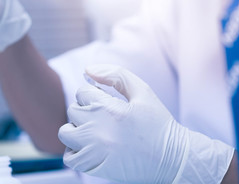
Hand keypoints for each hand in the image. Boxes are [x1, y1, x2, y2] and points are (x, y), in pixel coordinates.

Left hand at [58, 64, 233, 182]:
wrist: (172, 160)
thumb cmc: (158, 124)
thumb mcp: (142, 91)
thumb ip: (115, 75)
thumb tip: (87, 69)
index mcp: (109, 109)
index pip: (82, 92)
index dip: (94, 94)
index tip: (106, 102)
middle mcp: (97, 130)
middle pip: (73, 110)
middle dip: (85, 109)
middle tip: (103, 116)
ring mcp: (93, 151)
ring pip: (65, 133)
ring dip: (76, 128)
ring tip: (94, 130)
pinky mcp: (94, 168)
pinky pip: (69, 157)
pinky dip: (75, 150)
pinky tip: (90, 147)